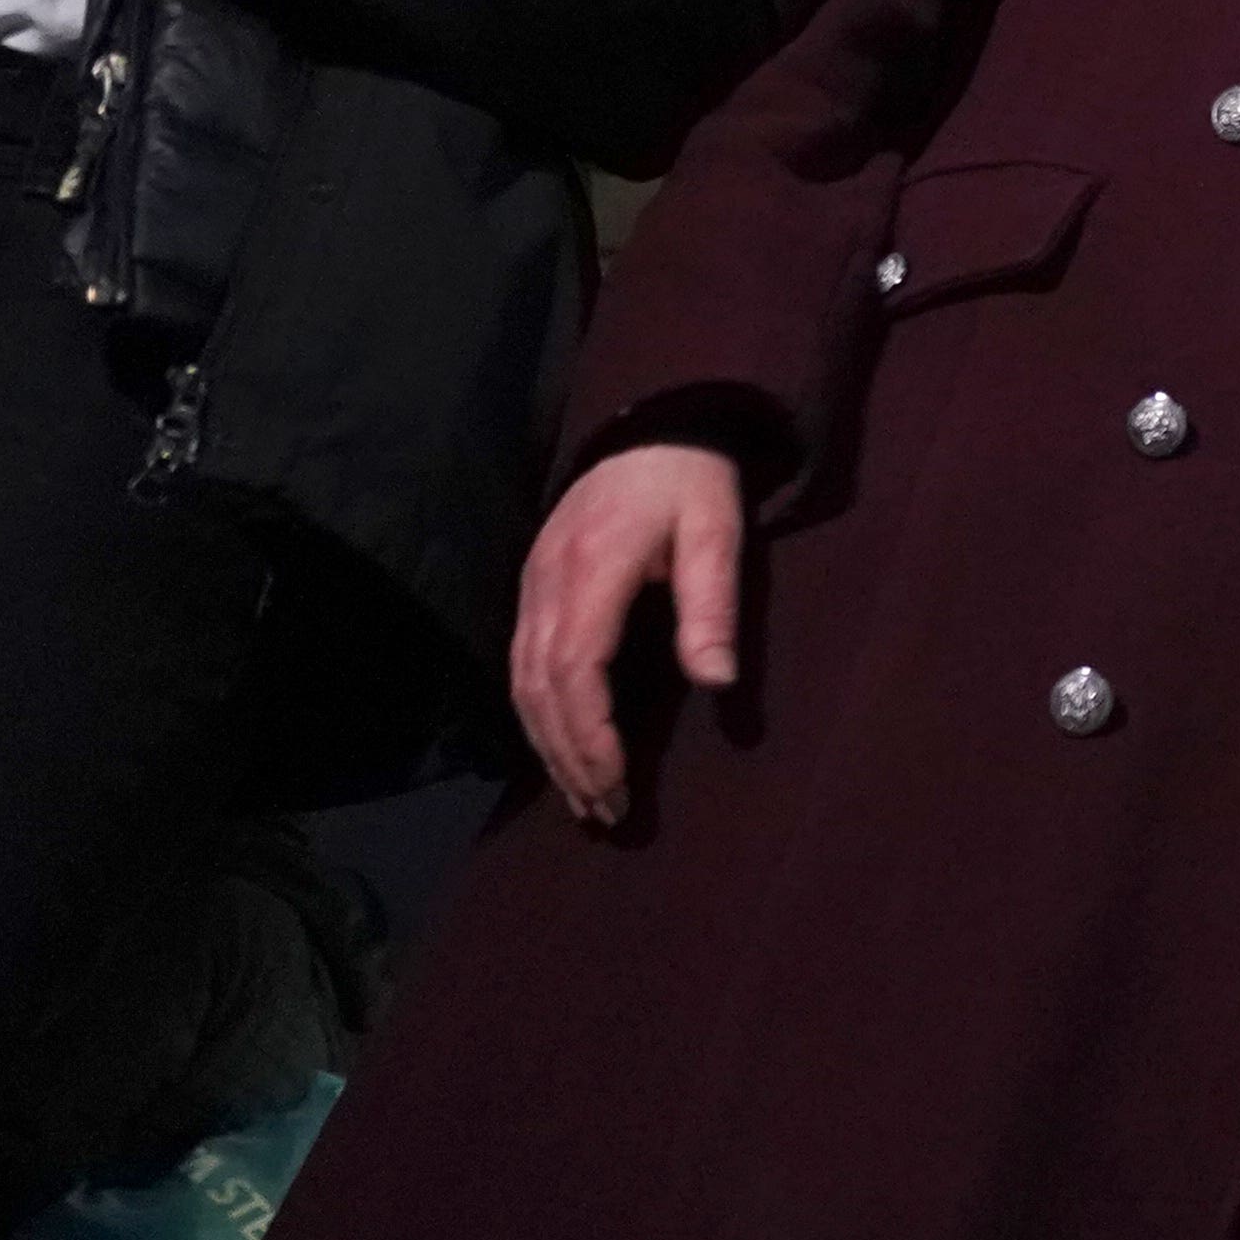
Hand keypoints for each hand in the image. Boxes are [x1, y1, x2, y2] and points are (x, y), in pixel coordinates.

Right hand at [512, 439, 749, 825]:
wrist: (650, 427)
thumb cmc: (691, 481)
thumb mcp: (717, 533)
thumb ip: (712, 605)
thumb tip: (718, 682)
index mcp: (591, 571)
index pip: (574, 671)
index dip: (589, 734)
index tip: (617, 781)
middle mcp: (547, 585)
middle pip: (538, 690)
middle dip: (568, 757)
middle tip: (605, 812)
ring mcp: (532, 587)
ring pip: (521, 685)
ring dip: (549, 747)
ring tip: (584, 799)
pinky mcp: (533, 590)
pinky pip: (521, 666)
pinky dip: (538, 716)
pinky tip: (561, 749)